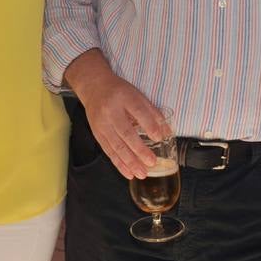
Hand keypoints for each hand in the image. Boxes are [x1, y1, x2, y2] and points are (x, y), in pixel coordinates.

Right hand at [65, 49, 166, 178]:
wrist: (94, 87)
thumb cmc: (119, 92)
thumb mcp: (137, 95)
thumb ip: (153, 113)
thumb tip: (167, 132)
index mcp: (124, 97)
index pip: (138, 111)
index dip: (149, 125)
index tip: (159, 138)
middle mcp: (111, 111)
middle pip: (126, 133)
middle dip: (139, 150)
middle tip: (152, 162)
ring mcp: (102, 124)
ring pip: (116, 146)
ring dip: (130, 162)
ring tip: (142, 173)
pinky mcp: (97, 133)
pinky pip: (109, 151)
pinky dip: (119, 164)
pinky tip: (129, 173)